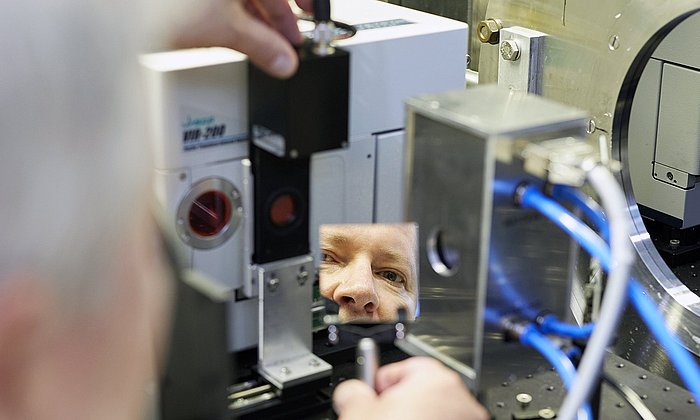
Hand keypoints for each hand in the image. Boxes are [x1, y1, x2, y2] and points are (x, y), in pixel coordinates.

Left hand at [172, 0, 312, 77]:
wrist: (120, 13)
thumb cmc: (166, 5)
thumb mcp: (226, 29)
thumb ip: (262, 47)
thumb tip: (283, 61)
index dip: (306, 1)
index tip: (311, 16)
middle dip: (278, 16)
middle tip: (288, 40)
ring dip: (257, 20)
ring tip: (265, 46)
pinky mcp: (191, 1)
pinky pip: (223, 1)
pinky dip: (234, 16)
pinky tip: (239, 36)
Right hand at [333, 357, 488, 419]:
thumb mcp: (358, 414)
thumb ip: (353, 393)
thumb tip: (352, 391)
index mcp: (435, 380)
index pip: (405, 367)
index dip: (382, 382)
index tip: (371, 396)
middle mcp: (460, 400)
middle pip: (423, 391)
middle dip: (400, 404)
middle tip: (380, 418)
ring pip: (435, 413)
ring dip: (415, 419)